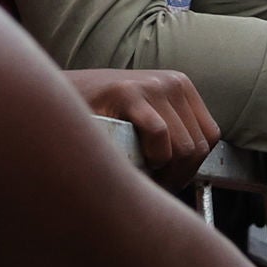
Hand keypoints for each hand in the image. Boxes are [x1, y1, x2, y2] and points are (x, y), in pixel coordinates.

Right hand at [66, 67, 217, 187]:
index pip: (209, 137)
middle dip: (176, 175)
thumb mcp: (146, 121)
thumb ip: (172, 138)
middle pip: (197, 147)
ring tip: (141, 173)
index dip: (192, 167)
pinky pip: (159, 135)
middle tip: (152, 183)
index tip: (169, 179)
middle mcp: (171, 82)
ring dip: (163, 172)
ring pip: (182, 147)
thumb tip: (193, 176)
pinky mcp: (128, 91)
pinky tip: (133, 159)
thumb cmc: (100, 120)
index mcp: (180, 88)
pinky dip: (151, 157)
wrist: (56, 98)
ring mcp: (151, 85)